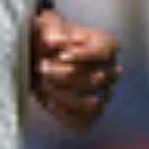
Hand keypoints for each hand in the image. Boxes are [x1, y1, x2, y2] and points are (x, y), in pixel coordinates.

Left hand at [30, 9, 123, 131]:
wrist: (38, 58)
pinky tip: (49, 100)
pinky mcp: (91, 115)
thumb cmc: (46, 37)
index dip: (83, 56)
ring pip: (92, 104)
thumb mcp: (45, 26)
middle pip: (97, 79)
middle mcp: (111, 71)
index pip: (103, 53)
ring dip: (63, 96)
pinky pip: (83, 122)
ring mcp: (104, 95)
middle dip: (65, 75)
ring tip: (45, 84)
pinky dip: (63, 113)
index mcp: (106, 44)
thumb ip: (50, 30)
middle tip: (42, 66)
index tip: (60, 55)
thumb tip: (55, 41)